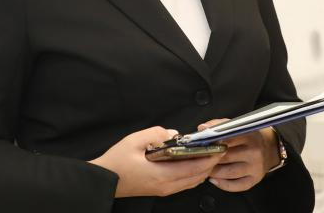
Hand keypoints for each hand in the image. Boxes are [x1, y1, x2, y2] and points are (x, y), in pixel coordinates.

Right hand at [89, 126, 226, 197]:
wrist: (105, 180)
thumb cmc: (117, 162)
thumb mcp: (134, 141)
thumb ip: (155, 134)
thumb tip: (172, 133)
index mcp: (162, 175)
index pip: (194, 168)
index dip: (210, 158)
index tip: (219, 148)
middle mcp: (166, 186)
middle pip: (197, 177)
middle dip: (210, 163)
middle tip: (217, 149)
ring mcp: (164, 190)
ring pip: (191, 182)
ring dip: (202, 169)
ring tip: (208, 154)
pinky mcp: (160, 189)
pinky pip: (183, 183)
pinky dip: (193, 174)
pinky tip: (192, 163)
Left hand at [198, 118, 279, 192]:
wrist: (270, 148)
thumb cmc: (249, 137)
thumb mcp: (237, 126)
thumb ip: (218, 125)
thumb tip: (202, 128)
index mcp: (248, 136)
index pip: (226, 140)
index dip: (211, 144)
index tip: (201, 146)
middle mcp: (254, 152)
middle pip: (226, 158)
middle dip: (210, 159)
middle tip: (200, 159)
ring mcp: (255, 167)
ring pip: (229, 173)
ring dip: (214, 172)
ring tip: (205, 169)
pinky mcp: (255, 180)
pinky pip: (236, 185)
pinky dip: (222, 184)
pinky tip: (214, 180)